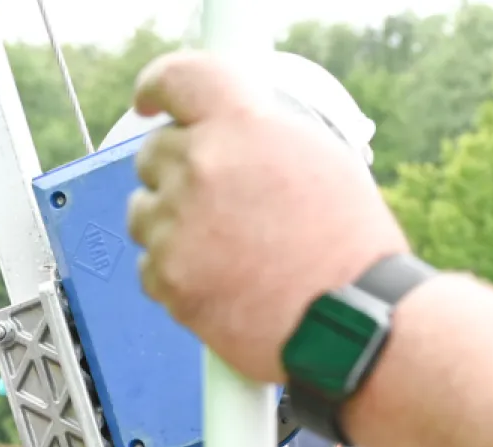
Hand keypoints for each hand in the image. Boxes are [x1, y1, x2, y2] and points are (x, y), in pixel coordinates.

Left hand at [128, 52, 408, 381]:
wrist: (349, 321)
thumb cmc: (346, 244)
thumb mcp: (319, 157)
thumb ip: (260, 135)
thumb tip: (226, 133)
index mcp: (243, 125)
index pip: (177, 79)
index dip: (157, 87)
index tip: (150, 100)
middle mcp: (203, 167)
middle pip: (153, 153)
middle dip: (176, 171)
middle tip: (215, 199)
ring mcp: (178, 225)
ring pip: (142, 210)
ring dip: (170, 222)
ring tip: (221, 246)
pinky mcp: (168, 278)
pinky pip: (148, 264)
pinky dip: (174, 273)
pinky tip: (218, 279)